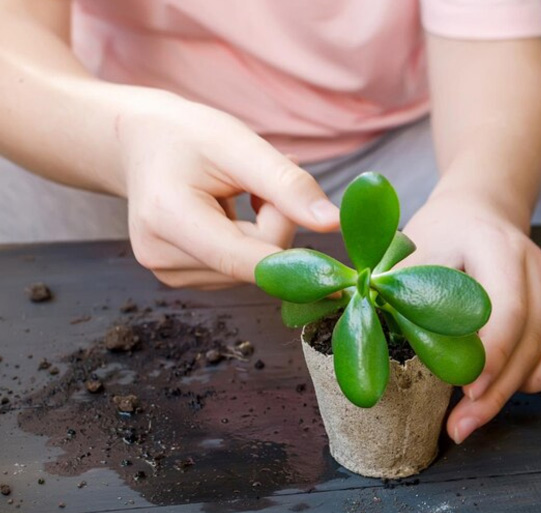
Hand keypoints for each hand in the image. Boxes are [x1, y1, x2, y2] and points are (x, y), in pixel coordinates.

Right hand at [117, 92, 339, 287]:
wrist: (137, 141)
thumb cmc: (185, 135)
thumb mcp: (239, 145)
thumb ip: (288, 186)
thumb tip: (332, 224)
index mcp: (168, 220)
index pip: (250, 260)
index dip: (299, 257)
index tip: (330, 234)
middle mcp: (162, 258)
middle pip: (258, 263)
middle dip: (275, 223)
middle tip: (259, 183)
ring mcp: (170, 274)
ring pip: (255, 269)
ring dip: (263, 232)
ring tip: (238, 193)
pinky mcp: (182, 278)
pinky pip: (242, 270)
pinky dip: (250, 241)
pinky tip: (230, 212)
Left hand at [402, 198, 540, 443]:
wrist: (477, 214)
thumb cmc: (439, 238)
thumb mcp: (412, 253)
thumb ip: (400, 294)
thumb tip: (370, 333)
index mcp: (496, 247)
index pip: (507, 308)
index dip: (491, 354)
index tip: (466, 389)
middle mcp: (535, 267)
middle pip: (529, 338)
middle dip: (497, 391)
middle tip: (460, 425)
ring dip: (519, 389)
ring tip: (475, 412)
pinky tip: (513, 384)